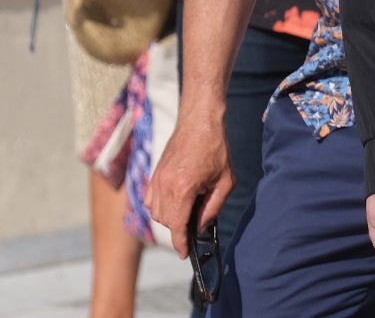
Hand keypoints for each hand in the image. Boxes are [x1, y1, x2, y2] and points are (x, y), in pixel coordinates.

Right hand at [146, 118, 234, 257]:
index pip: (177, 226)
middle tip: (195, 223)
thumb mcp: (225, 182)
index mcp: (184, 188)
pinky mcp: (154, 173)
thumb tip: (202, 227)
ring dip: (169, 218)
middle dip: (179, 229)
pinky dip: (158, 206)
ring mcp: (156, 178)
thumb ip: (213, 208)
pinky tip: (174, 202)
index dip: (181, 243)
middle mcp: (165, 185)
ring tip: (187, 209)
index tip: (184, 254)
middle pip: (166, 221)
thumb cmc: (216, 149)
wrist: (200, 121)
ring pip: (155, 212)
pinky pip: (149, 200)